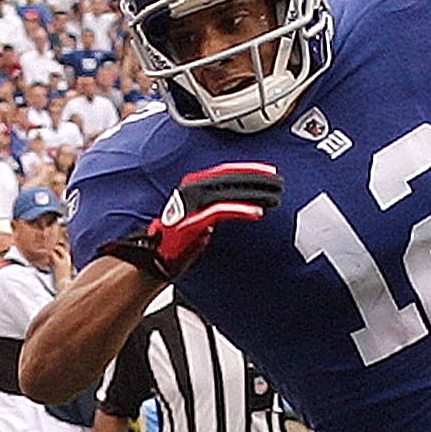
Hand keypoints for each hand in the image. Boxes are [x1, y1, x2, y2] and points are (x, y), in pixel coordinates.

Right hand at [101, 161, 282, 278]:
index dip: (249, 170)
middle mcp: (191, 191)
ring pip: (229, 191)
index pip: (225, 173)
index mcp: (193, 188)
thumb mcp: (198, 221)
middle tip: (279, 181)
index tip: (270, 171)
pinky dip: (241, 210)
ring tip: (275, 196)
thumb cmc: (173, 244)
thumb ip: (213, 211)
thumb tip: (234, 209)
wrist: (151, 260)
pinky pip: (221, 211)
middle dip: (258, 178)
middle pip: (230, 177)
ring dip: (255, 193)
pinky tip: (258, 212)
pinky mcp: (193, 221)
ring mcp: (191, 205)